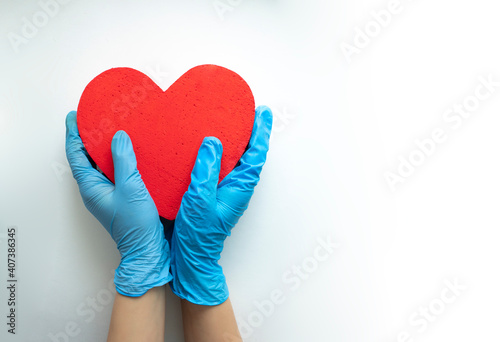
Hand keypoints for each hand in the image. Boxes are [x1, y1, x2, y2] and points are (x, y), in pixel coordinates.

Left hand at [65, 111, 171, 296]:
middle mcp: (97, 189)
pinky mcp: (122, 195)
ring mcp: (109, 193)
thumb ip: (123, 160)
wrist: (147, 248)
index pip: (76, 155)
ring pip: (103, 165)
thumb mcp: (131, 188)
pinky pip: (116, 172)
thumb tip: (118, 137)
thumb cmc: (135, 225)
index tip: (74, 117)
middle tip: (96, 118)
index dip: (74, 134)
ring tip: (113, 129)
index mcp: (91, 187)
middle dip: (89, 137)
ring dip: (106, 148)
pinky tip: (131, 152)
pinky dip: (120, 159)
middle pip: (87, 158)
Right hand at [169, 106, 272, 304]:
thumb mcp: (200, 199)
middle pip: (250, 153)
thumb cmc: (198, 234)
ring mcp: (228, 190)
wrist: (193, 257)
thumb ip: (207, 170)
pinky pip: (224, 168)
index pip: (256, 153)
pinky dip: (223, 153)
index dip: (260, 132)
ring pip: (238, 160)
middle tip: (250, 111)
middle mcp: (237, 187)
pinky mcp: (217, 193)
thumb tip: (213, 142)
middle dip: (253, 132)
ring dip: (239, 140)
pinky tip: (212, 146)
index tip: (262, 112)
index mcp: (239, 187)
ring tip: (233, 122)